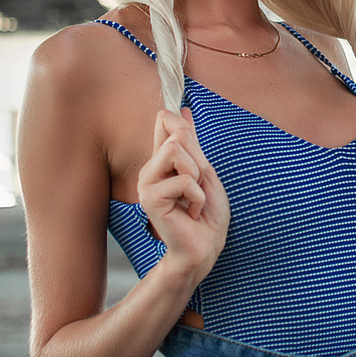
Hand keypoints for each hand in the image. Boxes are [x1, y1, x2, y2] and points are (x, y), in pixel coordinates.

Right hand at [136, 108, 228, 279]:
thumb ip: (191, 142)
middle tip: (199, 188)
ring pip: (175, 149)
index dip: (184, 126)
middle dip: (199, 160)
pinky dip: (197, 196)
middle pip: (177, 134)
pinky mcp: (149, 198)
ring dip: (197, 176)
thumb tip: (182, 108)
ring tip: (194, 199)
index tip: (193, 147)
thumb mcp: (204, 171)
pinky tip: (191, 214)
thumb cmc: (208, 214)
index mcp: (162, 161)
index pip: (165, 120)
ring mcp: (146, 183)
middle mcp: (150, 170)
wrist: (206, 247)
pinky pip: (182, 179)